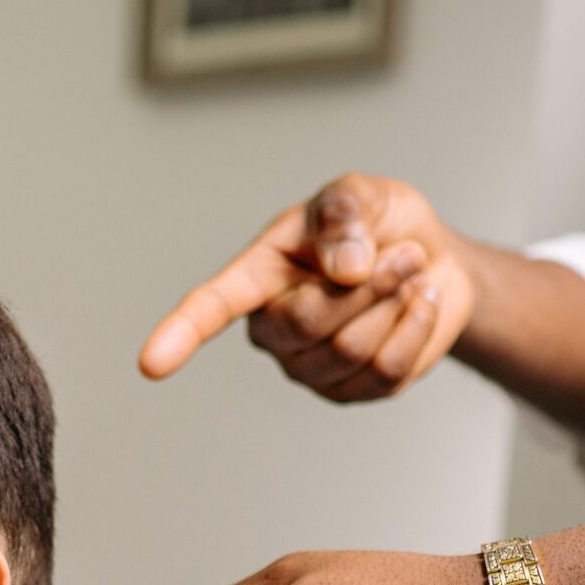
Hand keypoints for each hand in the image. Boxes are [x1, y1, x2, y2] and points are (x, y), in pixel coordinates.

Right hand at [138, 172, 477, 402]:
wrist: (433, 261)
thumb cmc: (381, 225)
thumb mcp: (362, 193)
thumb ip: (345, 213)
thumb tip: (343, 268)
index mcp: (258, 276)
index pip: (212, 306)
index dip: (181, 333)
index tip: (151, 362)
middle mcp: (273, 330)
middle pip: (308, 324)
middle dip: (368, 285)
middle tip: (406, 252)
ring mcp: (310, 368)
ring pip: (351, 350)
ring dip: (396, 302)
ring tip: (412, 271)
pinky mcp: (354, 391)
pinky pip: (386, 372)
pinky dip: (416, 329)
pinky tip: (420, 303)